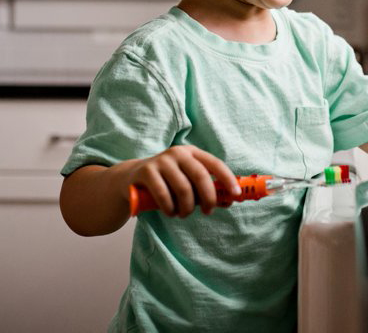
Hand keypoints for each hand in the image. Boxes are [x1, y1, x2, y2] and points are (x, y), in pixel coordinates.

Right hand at [123, 145, 239, 216]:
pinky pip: (164, 194)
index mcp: (192, 153)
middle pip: (200, 176)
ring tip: (183, 214)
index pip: (215, 163)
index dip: (227, 179)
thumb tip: (231, 200)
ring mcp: (161, 160)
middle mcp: (178, 153)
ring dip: (187, 207)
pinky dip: (170, 208)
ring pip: (183, 188)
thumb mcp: (188, 183)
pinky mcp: (146, 171)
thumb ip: (207, 190)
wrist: (132, 179)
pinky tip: (170, 212)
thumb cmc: (167, 183)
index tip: (236, 195)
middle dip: (208, 197)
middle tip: (208, 212)